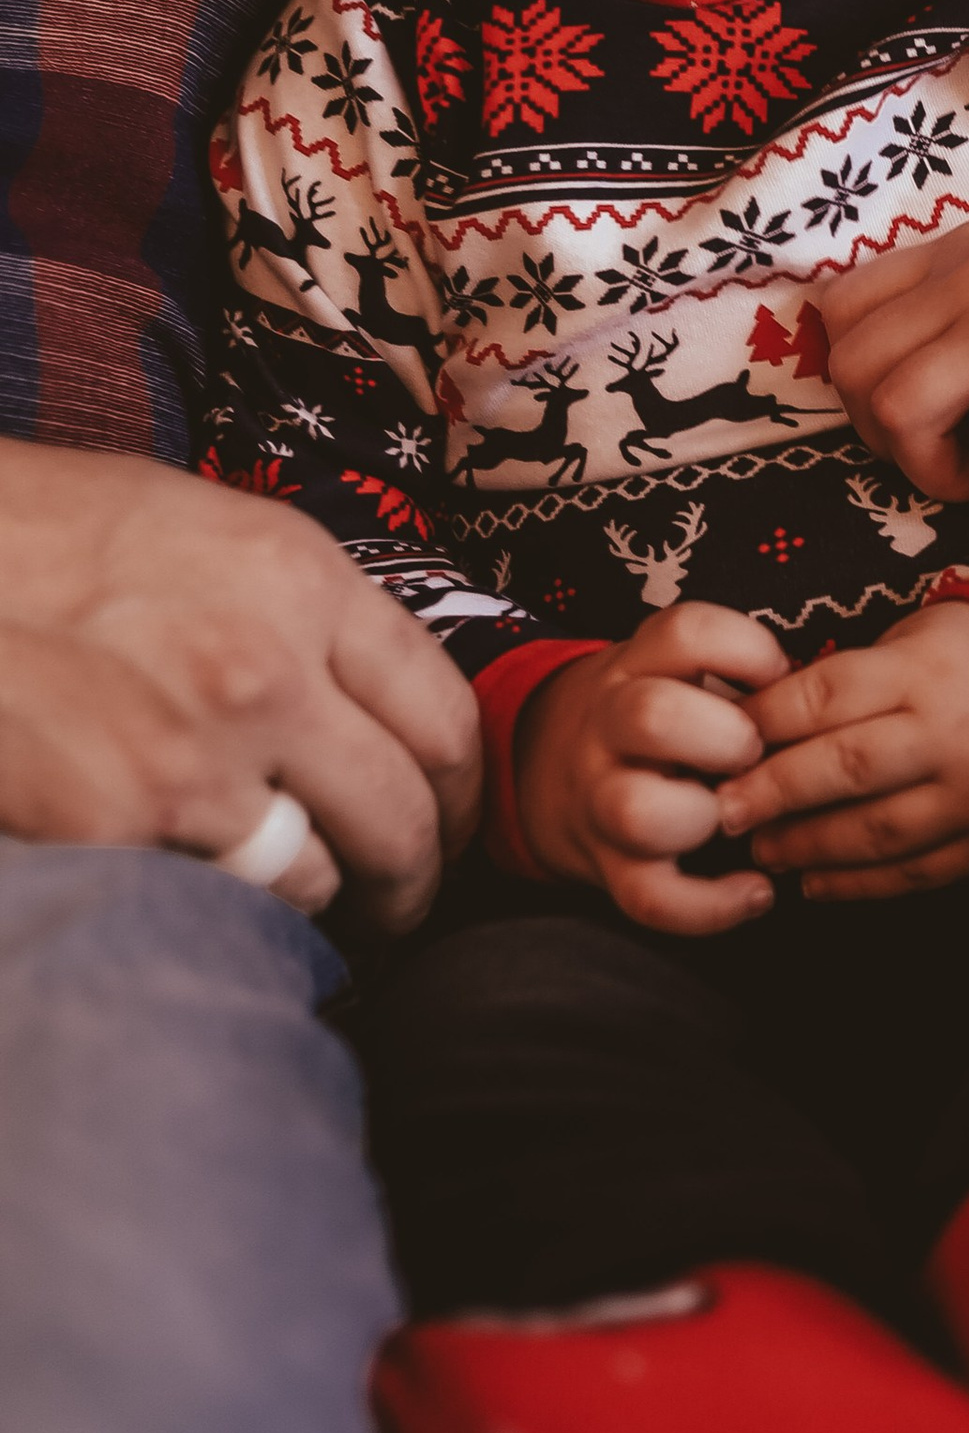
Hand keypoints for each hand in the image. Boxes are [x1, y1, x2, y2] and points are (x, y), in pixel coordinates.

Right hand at [0, 442, 479, 926]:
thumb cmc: (37, 533)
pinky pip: (207, 902)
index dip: (461, 791)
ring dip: (305, 898)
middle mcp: (265, 672)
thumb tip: (361, 693)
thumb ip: (296, 608)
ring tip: (274, 887)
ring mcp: (191, 760)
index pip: (445, 714)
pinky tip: (178, 875)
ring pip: (315, 878)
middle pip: (404, 816)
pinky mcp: (115, 829)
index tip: (450, 822)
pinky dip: (204, 905)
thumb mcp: (197, 528)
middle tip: (398, 904)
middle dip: (413, 878)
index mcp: (299, 580)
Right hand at [511, 605, 788, 934]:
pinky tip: (755, 891)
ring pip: (636, 811)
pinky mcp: (610, 868)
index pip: (685, 632)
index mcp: (638, 666)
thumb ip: (740, 672)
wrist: (552, 768)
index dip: (745, 650)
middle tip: (754, 752)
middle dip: (724, 736)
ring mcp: (601, 799)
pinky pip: (649, 899)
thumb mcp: (675, 669)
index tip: (778, 676)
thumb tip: (834, 693)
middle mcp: (609, 727)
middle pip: (651, 716)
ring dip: (703, 817)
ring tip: (743, 819)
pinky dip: (711, 906)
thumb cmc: (657, 716)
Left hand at [710, 601, 968, 896]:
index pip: (827, 696)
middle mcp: (950, 736)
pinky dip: (856, 885)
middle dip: (773, 793)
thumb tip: (749, 722)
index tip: (720, 742)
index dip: (765, 722)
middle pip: (846, 768)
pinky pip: (913, 875)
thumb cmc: (967, 657)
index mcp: (924, 672)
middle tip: (723, 810)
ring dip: (807, 846)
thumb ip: (841, 681)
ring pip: (876, 832)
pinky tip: (813, 882)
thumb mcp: (909, 638)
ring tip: (762, 848)